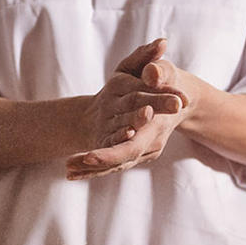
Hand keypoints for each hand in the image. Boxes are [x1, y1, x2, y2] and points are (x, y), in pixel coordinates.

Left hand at [67, 57, 195, 179]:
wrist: (177, 99)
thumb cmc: (167, 80)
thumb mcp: (164, 70)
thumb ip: (159, 70)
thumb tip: (152, 73)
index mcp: (158, 123)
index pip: (137, 140)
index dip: (115, 149)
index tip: (90, 156)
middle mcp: (151, 143)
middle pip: (125, 157)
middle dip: (101, 161)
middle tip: (74, 163)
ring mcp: (143, 151)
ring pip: (117, 165)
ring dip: (91, 169)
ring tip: (68, 171)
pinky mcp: (133, 154)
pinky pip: (113, 165)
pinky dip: (92, 170)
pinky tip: (71, 174)